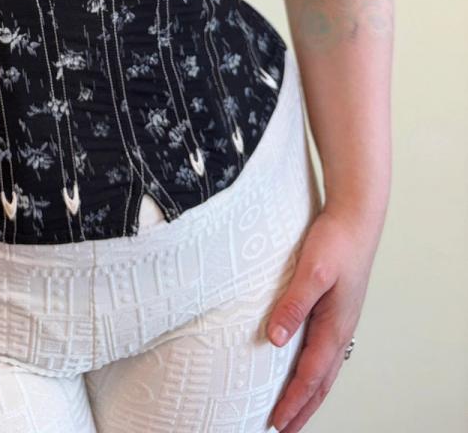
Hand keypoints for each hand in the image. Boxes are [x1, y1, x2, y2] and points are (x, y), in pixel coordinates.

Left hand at [267, 203, 383, 432]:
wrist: (355, 218)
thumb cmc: (335, 242)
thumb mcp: (312, 271)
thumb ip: (293, 304)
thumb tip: (274, 340)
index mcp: (335, 327)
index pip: (310, 376)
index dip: (292, 401)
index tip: (275, 423)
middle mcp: (340, 329)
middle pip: (320, 381)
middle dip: (302, 408)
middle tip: (282, 430)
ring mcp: (339, 321)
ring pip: (324, 368)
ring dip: (309, 393)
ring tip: (293, 410)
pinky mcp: (335, 310)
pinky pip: (323, 350)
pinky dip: (313, 370)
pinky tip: (302, 367)